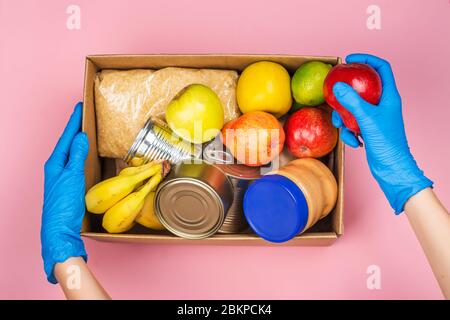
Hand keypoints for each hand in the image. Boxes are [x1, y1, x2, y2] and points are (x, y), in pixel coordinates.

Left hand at [42, 102, 88, 282]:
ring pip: (71, 153)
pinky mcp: (69, 185)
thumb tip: (81, 137)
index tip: (80, 107)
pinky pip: (76, 163)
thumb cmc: (64, 204)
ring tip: (87, 130)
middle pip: (67, 142)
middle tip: (84, 115)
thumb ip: (77, 155)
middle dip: (75, 128)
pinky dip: (82, 154)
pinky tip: (88, 155)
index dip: (73, 121)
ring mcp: (62, 176)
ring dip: (79, 141)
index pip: (66, 136)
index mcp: (55, 162)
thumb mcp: (72, 176)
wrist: (59, 230)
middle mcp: (57, 167)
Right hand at [331, 53, 431, 213]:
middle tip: (334, 97)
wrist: (392, 169)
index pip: (381, 68)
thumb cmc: (386, 143)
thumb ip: (352, 101)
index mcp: (389, 96)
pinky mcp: (368, 130)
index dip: (366, 59)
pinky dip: (350, 133)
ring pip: (353, 108)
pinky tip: (354, 142)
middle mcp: (382, 104)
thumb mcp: (367, 119)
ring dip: (344, 118)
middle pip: (362, 88)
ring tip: (343, 127)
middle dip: (346, 95)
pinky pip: (353, 124)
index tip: (349, 60)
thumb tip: (338, 85)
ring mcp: (375, 117)